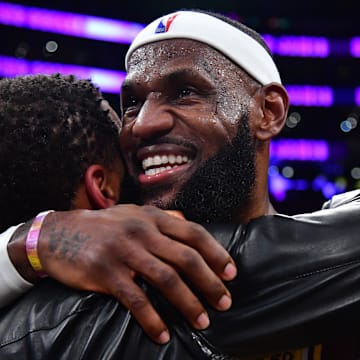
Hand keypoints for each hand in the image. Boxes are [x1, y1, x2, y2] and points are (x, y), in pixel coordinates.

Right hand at [10, 205, 236, 343]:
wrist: (59, 233)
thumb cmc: (103, 226)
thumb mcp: (133, 213)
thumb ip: (161, 218)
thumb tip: (187, 222)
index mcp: (152, 217)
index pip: (194, 233)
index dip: (216, 253)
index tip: (231, 273)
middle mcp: (142, 231)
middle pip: (186, 258)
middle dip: (210, 282)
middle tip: (224, 302)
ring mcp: (124, 251)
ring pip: (166, 280)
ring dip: (188, 304)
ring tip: (202, 321)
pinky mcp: (106, 272)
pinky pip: (136, 300)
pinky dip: (152, 320)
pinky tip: (163, 334)